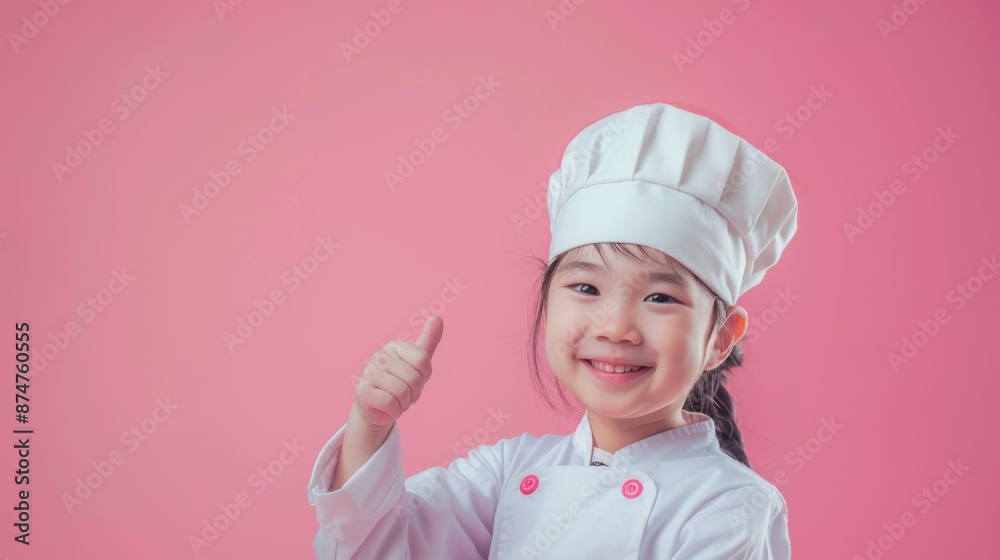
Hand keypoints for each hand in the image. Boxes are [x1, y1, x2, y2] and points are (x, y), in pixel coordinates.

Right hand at [353, 315, 443, 430]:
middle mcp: (379, 356)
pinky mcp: (362, 392)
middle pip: (413, 377)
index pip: (422, 359)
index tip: (415, 379)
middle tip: (405, 394)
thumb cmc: (401, 382)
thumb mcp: (418, 363)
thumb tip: (436, 317)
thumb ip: (429, 340)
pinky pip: (389, 402)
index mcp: (394, 347)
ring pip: (401, 391)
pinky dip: (394, 410)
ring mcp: (369, 373)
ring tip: (396, 401)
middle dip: (414, 392)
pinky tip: (388, 408)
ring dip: (404, 403)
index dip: (423, 376)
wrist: (379, 408)